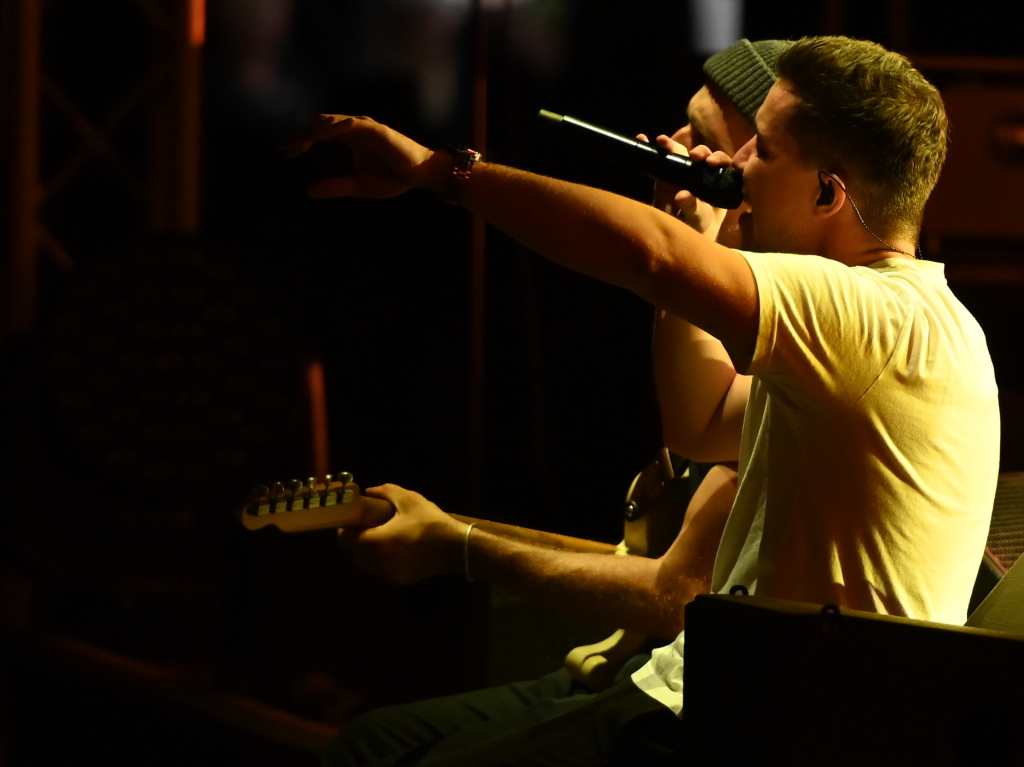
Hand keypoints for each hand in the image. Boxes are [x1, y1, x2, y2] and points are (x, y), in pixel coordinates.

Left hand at [280, 114, 448, 199]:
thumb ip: (335, 186)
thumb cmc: (393, 178)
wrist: (420, 175)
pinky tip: (321, 136)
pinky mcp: (375, 130)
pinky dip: (334, 128)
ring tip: (299, 144)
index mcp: (349, 138)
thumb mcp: (358, 185)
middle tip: (287, 149)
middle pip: (320, 124)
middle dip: (302, 135)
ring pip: (332, 121)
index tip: (286, 151)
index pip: (319, 133)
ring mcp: (364, 127)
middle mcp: (354, 128)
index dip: (301, 140)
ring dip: (314, 131)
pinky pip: (351, 124)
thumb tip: (308, 191)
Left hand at [337, 483, 464, 584]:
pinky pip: (381, 571)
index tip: (352, 521)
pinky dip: (382, 562)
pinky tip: (396, 550)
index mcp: (377, 542)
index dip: (344, 530)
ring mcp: (389, 574)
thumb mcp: (409, 499)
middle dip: (355, 542)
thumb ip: (385, 492)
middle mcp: (379, 562)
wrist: (455, 547)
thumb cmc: (430, 521)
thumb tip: (368, 491)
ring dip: (367, 553)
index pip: (345, 540)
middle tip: (366, 529)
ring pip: (366, 565)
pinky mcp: (400, 580)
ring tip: (381, 539)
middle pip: (353, 555)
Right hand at [637, 132, 729, 239]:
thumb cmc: (699, 232)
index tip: (709, 162)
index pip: (721, 164)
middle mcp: (701, 174)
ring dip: (670, 145)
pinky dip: (651, 151)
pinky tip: (642, 138)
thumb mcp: (699, 221)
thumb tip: (681, 194)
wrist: (682, 241)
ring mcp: (682, 175)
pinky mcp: (665, 180)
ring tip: (661, 141)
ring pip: (679, 155)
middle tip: (689, 154)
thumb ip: (693, 209)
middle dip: (694, 151)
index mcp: (717, 182)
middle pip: (700, 156)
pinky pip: (659, 163)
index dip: (717, 158)